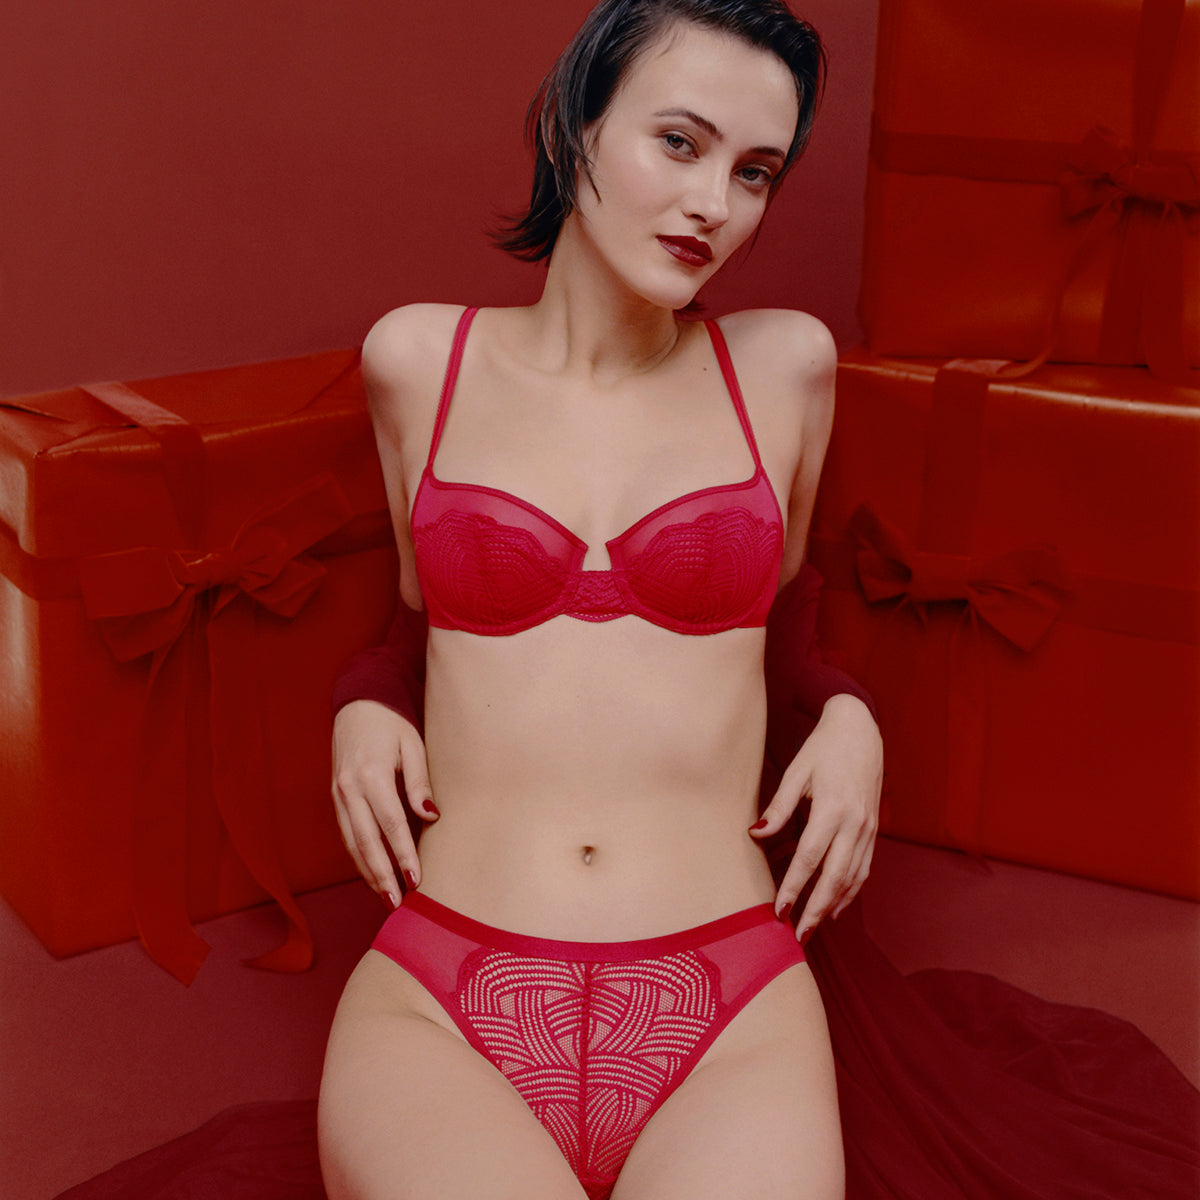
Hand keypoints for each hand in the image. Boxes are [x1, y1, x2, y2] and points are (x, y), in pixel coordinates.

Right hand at [331, 699, 437, 907]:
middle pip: (366, 842)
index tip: (417, 879)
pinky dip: (359, 857)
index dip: (403, 854)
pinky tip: (372, 874)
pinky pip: (346, 833)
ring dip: (368, 873)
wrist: (357, 703)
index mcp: (371, 775)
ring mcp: (338, 794)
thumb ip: (420, 782)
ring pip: (352, 843)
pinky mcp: (335, 797)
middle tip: (398, 902)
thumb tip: (431, 817)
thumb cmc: (392, 722)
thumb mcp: (413, 745)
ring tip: (386, 898)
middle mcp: (349, 789)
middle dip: (382, 875)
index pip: (390, 824)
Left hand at [750, 694, 881, 941]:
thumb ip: (778, 806)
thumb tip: (757, 834)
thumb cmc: (823, 748)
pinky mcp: (874, 830)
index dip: (793, 887)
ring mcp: (868, 829)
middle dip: (815, 910)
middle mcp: (855, 824)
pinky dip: (850, 891)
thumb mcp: (796, 771)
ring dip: (833, 906)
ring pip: (852, 878)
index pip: (809, 859)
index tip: (779, 911)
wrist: (861, 730)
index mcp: (832, 809)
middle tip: (798, 935)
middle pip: (835, 878)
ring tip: (813, 928)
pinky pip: (863, 868)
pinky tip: (835, 906)